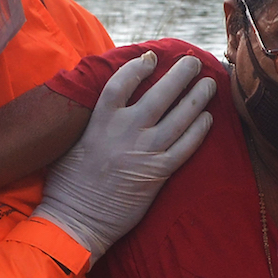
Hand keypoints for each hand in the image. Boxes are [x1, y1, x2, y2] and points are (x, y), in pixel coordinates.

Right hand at [32, 50, 216, 255]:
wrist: (75, 220)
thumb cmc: (67, 184)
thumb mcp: (73, 142)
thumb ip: (93, 122)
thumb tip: (107, 106)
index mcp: (100, 121)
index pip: (122, 83)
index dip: (139, 67)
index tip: (152, 57)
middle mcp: (124, 131)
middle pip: (160, 94)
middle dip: (180, 75)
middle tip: (193, 62)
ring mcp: (143, 151)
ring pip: (179, 117)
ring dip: (197, 97)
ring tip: (209, 83)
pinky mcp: (157, 173)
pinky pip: (185, 146)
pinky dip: (199, 130)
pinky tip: (208, 118)